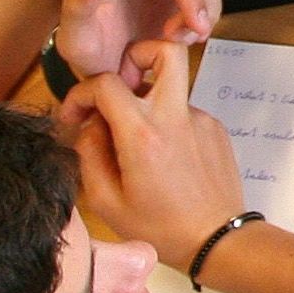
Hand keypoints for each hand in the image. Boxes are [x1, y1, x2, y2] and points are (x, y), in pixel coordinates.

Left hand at [54, 0, 219, 86]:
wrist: (103, 60)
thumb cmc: (91, 51)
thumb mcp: (76, 38)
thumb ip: (79, 5)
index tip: (197, 26)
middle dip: (198, 5)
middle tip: (183, 38)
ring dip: (206, 8)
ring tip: (183, 36)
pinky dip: (207, 9)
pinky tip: (188, 27)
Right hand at [57, 37, 244, 264]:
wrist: (219, 240)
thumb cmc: (161, 228)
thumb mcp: (105, 200)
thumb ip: (89, 153)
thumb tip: (90, 124)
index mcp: (143, 135)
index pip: (105, 83)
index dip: (80, 93)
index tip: (75, 117)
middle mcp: (176, 118)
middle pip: (165, 52)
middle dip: (136, 56)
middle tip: (119, 87)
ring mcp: (201, 120)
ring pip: (170, 86)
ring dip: (146, 101)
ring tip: (135, 142)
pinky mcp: (216, 129)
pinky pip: (183, 112)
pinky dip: (166, 123)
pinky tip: (162, 158)